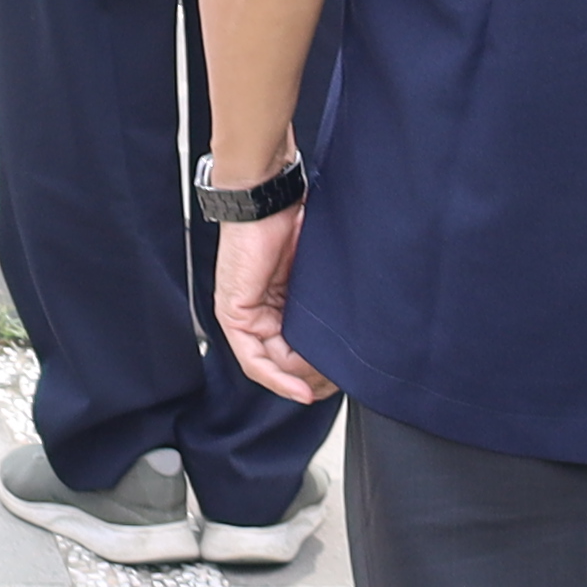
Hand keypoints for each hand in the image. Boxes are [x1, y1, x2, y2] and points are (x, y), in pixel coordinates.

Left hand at [213, 210, 327, 400]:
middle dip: (314, 381)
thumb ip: (324, 303)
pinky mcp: (233, 314)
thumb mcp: (317, 273)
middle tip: (339, 383)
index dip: (322, 372)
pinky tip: (299, 388)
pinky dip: (277, 377)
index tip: (345, 379)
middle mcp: (262, 314)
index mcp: (282, 304)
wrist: (267, 198)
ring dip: (300, 382)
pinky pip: (253, 359)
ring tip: (323, 386)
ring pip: (272, 367)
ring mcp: (245, 315)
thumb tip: (353, 333)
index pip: (299, 353)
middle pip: (287, 365)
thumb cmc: (295, 223)